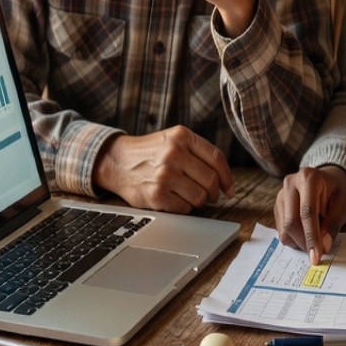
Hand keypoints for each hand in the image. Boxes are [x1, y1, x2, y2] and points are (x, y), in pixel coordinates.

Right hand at [92, 126, 233, 212]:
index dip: (227, 177)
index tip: (229, 189)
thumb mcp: (173, 140)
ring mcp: (164, 174)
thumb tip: (225, 183)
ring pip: (199, 197)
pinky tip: (173, 200)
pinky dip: (183, 208)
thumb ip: (198, 153)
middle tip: (209, 197)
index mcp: (181, 136)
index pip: (216, 158)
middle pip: (210, 180)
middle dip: (213, 193)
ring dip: (198, 201)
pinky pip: (184, 209)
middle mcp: (173, 153)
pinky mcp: (156, 194)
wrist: (117, 161)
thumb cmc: (151, 153)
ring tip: (187, 196)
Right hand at [274, 165, 345, 264]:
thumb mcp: (343, 206)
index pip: (307, 212)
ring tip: (314, 239)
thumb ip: (333, 225)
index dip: (311, 236)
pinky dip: (294, 238)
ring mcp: (281, 194)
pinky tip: (306, 233)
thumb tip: (324, 247)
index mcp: (309, 178)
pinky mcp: (277, 205)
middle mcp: (290, 184)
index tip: (316, 256)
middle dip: (304, 242)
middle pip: (291, 222)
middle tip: (317, 253)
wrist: (327, 180)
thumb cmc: (337, 192)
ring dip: (299, 242)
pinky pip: (281, 229)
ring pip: (284, 229)